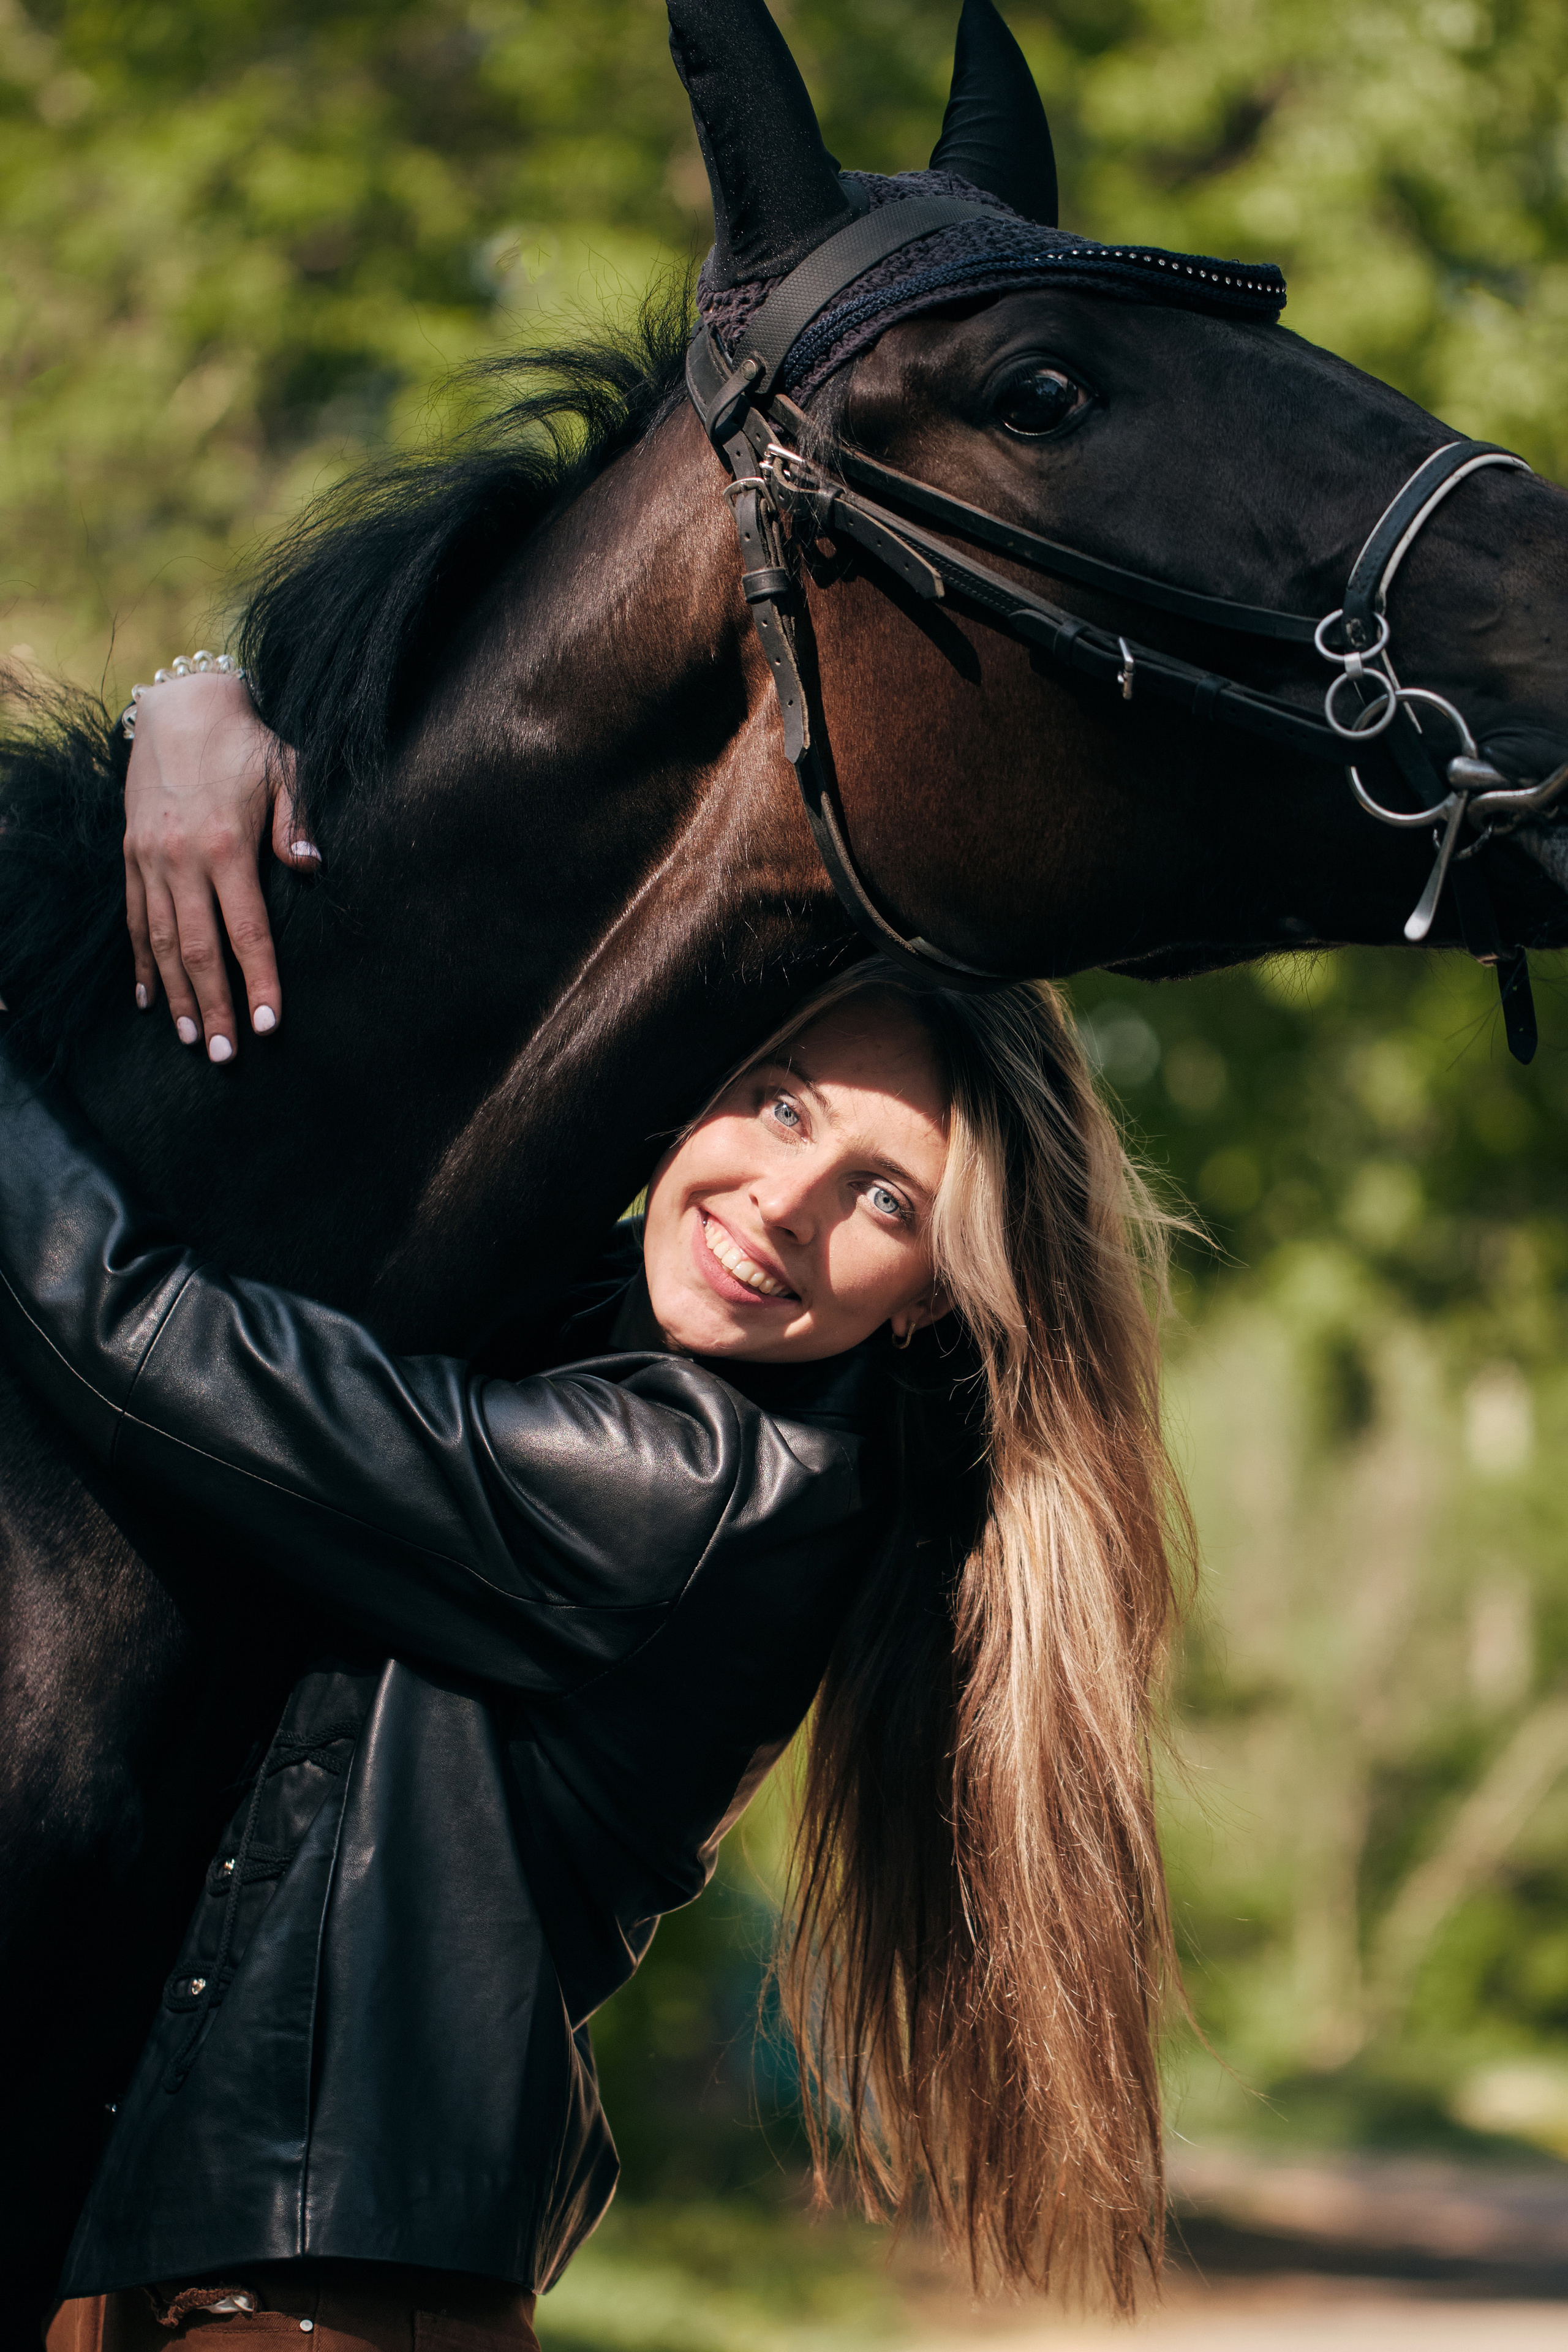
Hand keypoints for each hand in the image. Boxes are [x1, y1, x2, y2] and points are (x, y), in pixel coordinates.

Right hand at [124, 674, 316, 1060]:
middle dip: (215, 1006)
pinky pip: (135, 919)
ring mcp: (150, 859)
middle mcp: (182, 859)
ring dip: (177, 995)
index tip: (270, 1024)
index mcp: (227, 846)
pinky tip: (147, 998)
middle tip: (226, 1054)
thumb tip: (313, 866)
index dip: (261, 981)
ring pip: (161, 942)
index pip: (248, 931)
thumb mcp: (286, 772)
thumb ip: (299, 821)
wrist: (178, 706)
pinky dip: (141, 962)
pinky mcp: (131, 855)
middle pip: (200, 950)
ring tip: (190, 1038)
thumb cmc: (246, 744)